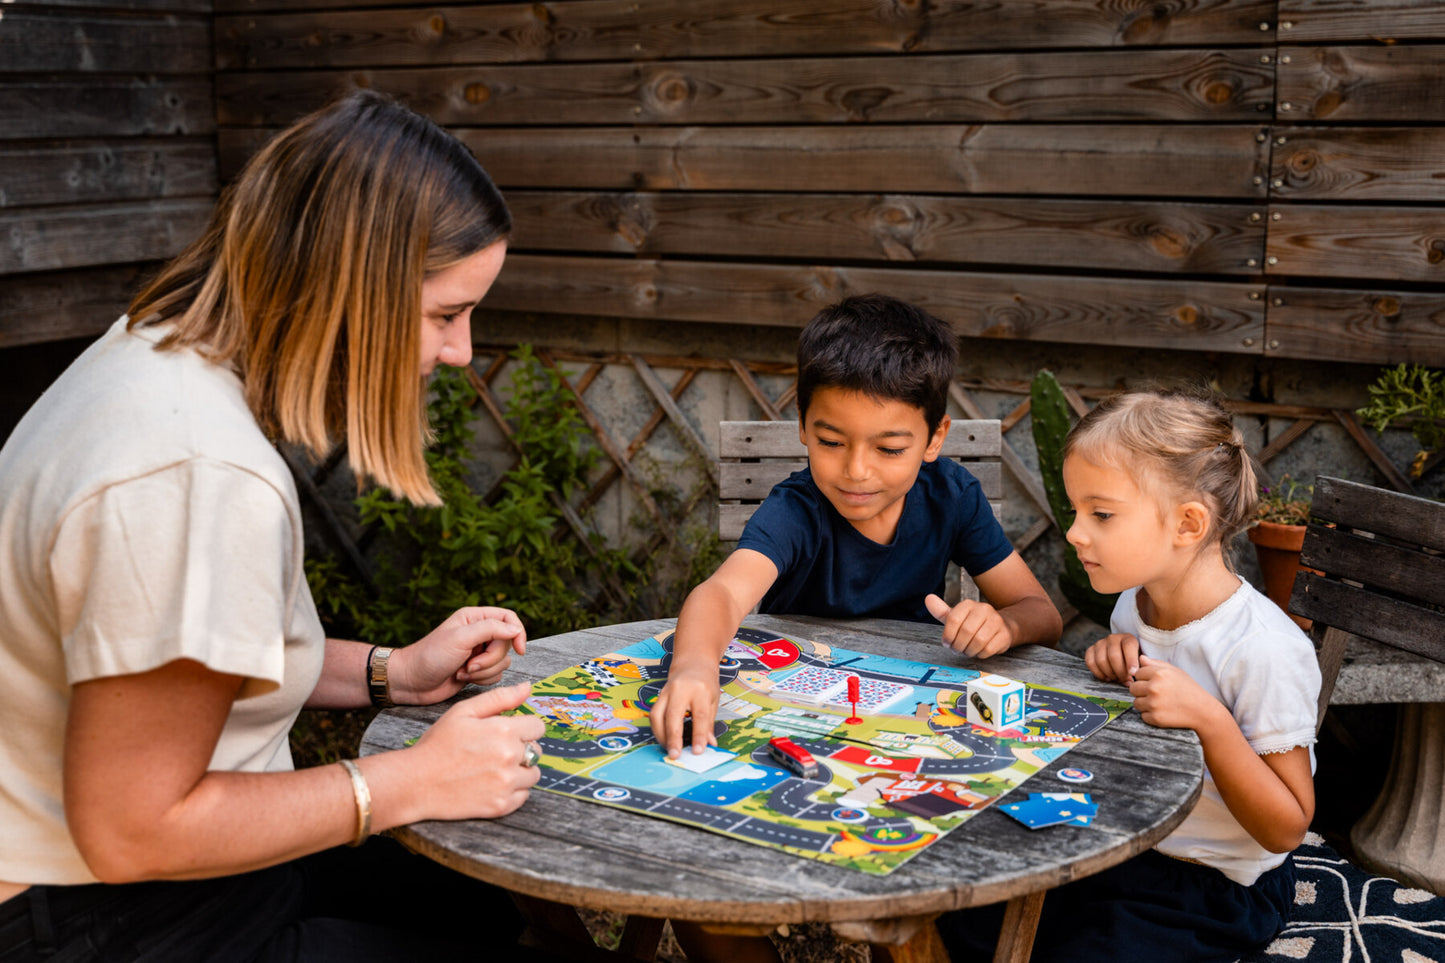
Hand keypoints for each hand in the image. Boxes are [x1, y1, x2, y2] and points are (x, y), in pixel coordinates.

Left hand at [393, 607, 527, 703]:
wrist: (412, 682)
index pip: (508, 618)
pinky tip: (462, 678)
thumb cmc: (430, 656)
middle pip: (506, 644)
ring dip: (484, 671)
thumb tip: (516, 630)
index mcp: (474, 618)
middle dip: (490, 659)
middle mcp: (479, 633)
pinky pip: (496, 676)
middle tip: (469, 663)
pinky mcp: (477, 670)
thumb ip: (490, 629)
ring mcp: (478, 653)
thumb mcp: (460, 638)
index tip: (520, 649)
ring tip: (462, 671)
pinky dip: (482, 680)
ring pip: (503, 662)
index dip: (518, 633)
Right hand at [409, 682, 545, 819]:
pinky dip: (513, 791)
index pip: (538, 727)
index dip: (524, 728)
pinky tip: (493, 784)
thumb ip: (499, 698)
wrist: (415, 782)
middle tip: (496, 751)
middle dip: (521, 749)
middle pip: (537, 751)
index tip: (509, 733)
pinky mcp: (501, 806)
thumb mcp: (463, 711)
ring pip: (533, 774)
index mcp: (504, 731)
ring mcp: (506, 784)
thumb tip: (528, 687)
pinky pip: (523, 796)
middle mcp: (510, 758)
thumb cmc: (437, 745)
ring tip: (494, 768)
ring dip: (520, 771)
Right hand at [648, 667, 719, 758]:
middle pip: (672, 716)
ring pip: (657, 715)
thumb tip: (709, 744)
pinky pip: (653, 714)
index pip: (699, 716)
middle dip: (673, 738)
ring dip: (661, 736)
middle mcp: (680, 689)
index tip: (698, 751)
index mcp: (700, 690)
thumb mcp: (713, 701)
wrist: (693, 664)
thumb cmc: (705, 683)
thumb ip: (709, 724)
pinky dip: (658, 729)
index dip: (698, 736)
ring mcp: (666, 691)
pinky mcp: (658, 695)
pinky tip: (664, 739)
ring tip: (669, 749)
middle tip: (675, 755)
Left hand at [925, 594, 1013, 657]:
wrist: (1001, 627)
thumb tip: (928, 598)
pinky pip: (988, 649)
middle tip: (957, 649)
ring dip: (969, 650)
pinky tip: (979, 651)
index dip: (947, 635)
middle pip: (965, 631)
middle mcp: (983, 609)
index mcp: (968, 604)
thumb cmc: (974, 624)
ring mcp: (996, 621)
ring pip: (978, 641)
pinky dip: (980, 654)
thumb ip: (941, 611)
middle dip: (958, 645)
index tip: (947, 643)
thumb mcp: (956, 617)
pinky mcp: (1004, 634)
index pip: (953, 619)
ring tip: (967, 650)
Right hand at [1084, 633, 1140, 684]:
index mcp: (1128, 638)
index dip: (1131, 661)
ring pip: (1101, 660)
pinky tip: (1107, 678)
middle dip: (1120, 672)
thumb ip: (1147, 663)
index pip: (1128, 646)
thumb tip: (1140, 666)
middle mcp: (1113, 638)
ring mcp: (1100, 643)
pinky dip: (1098, 673)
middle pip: (1113, 656)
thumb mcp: (1145, 660)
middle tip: (1127, 681)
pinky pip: (1090, 662)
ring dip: (1110, 674)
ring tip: (1118, 679)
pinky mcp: (1091, 650)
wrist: (1125, 656)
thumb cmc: (1137, 661)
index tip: (1133, 673)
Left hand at [1129, 655, 1217, 730]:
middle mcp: (1154, 687)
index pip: (1137, 673)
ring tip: (1160, 703)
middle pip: (1133, 688)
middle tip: (1156, 694)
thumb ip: (1156, 663)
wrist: (1202, 711)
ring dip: (1145, 703)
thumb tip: (1140, 658)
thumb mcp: (1175, 671)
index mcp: (1159, 673)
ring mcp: (1153, 703)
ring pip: (1136, 702)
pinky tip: (1163, 711)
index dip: (1145, 678)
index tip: (1155, 683)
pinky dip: (1150, 715)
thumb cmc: (1189, 689)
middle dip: (1141, 691)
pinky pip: (1143, 715)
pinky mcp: (1155, 717)